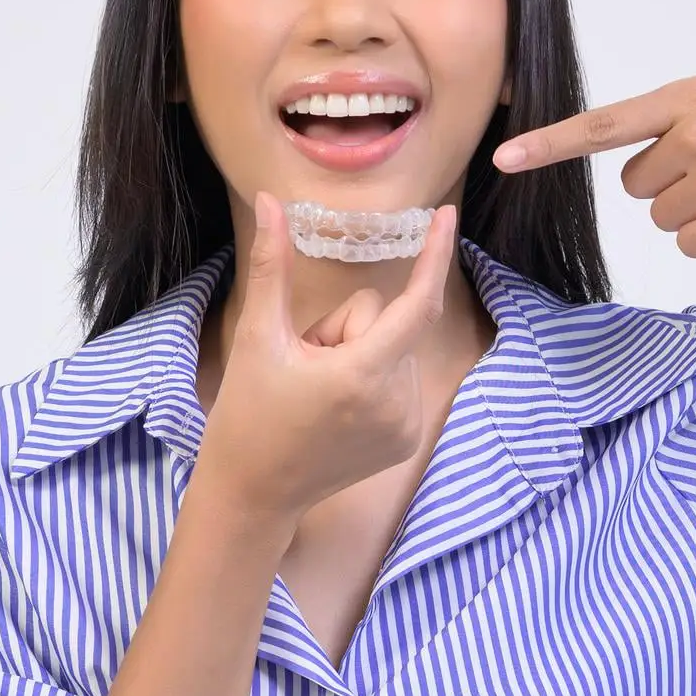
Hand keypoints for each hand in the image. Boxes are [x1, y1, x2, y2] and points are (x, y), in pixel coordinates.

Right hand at [196, 192, 458, 520]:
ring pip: (393, 349)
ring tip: (316, 390)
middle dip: (347, 329)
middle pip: (387, 323)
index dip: (435, 256)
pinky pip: (400, 380)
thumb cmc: (248, 414)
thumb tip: (269, 202)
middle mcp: (397, 402)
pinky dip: (372, 381)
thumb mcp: (258, 337)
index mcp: (363, 375)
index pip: (417, 303)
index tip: (447, 216)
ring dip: (358, 356)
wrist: (253, 493)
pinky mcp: (408, 441)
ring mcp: (407, 425)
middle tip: (304, 364)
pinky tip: (335, 408)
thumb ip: (270, 266)